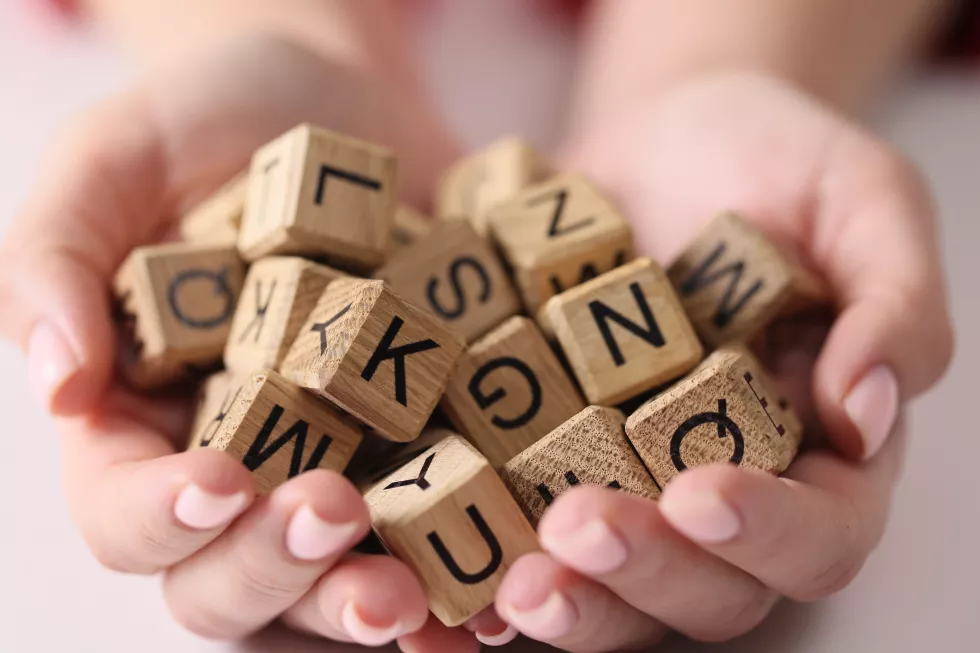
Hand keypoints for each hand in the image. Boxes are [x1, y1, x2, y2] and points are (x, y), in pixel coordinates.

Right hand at [0, 33, 474, 651]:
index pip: (124, 509)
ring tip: (416, 593)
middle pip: (229, 578)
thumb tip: (56, 381)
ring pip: (335, 580)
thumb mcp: (111, 162)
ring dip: (369, 601)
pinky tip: (503, 569)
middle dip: (278, 566)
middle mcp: (241, 465)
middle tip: (333, 517)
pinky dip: (467, 562)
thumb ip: (56, 259)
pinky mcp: (427, 443)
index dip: (162, 516)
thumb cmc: (206, 124)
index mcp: (143, 421)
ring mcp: (339, 463)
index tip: (219, 482)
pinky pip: (444, 527)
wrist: (337, 104)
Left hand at [484, 72, 953, 650]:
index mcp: (819, 450)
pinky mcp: (548, 458)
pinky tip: (443, 556)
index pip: (819, 534)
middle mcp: (723, 489)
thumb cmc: (776, 162)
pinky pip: (522, 530)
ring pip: (612, 588)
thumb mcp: (860, 200)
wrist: (661, 139)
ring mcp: (630, 483)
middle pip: (707, 588)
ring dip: (566, 598)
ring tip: (511, 580)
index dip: (768, 533)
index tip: (703, 494)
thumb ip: (892, 299)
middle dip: (645, 571)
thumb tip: (867, 410)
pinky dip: (488, 555)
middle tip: (580, 530)